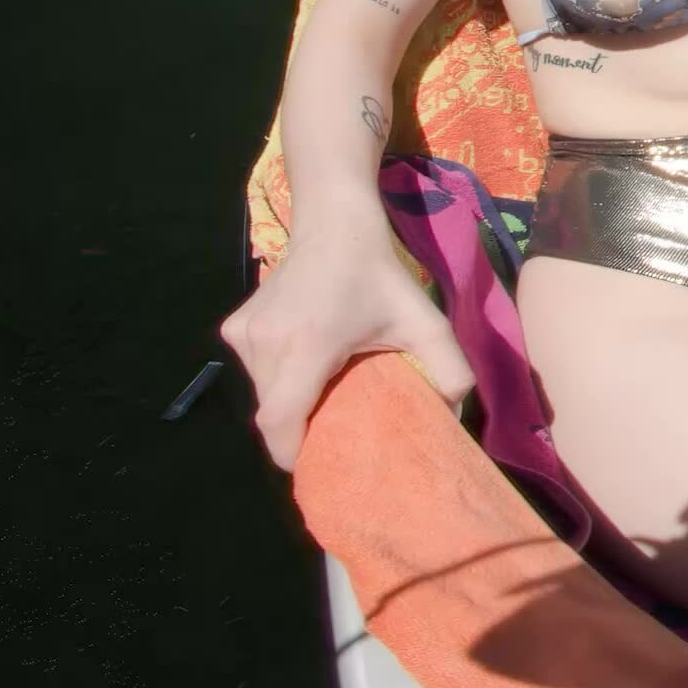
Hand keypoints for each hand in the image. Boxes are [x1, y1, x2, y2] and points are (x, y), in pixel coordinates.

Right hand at [219, 229, 474, 476]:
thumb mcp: (425, 322)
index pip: (279, 423)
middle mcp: (264, 343)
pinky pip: (255, 372)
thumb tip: (452, 422)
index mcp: (306, 346)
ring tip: (323, 389)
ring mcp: (244, 334)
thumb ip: (451, 373)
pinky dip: (277, 378)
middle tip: (335, 427)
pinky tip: (303, 360)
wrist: (333, 224)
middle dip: (301, 430)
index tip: (321, 463)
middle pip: (273, 415)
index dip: (295, 454)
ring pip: (263, 394)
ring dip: (290, 402)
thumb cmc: (379, 276)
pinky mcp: (235, 328)